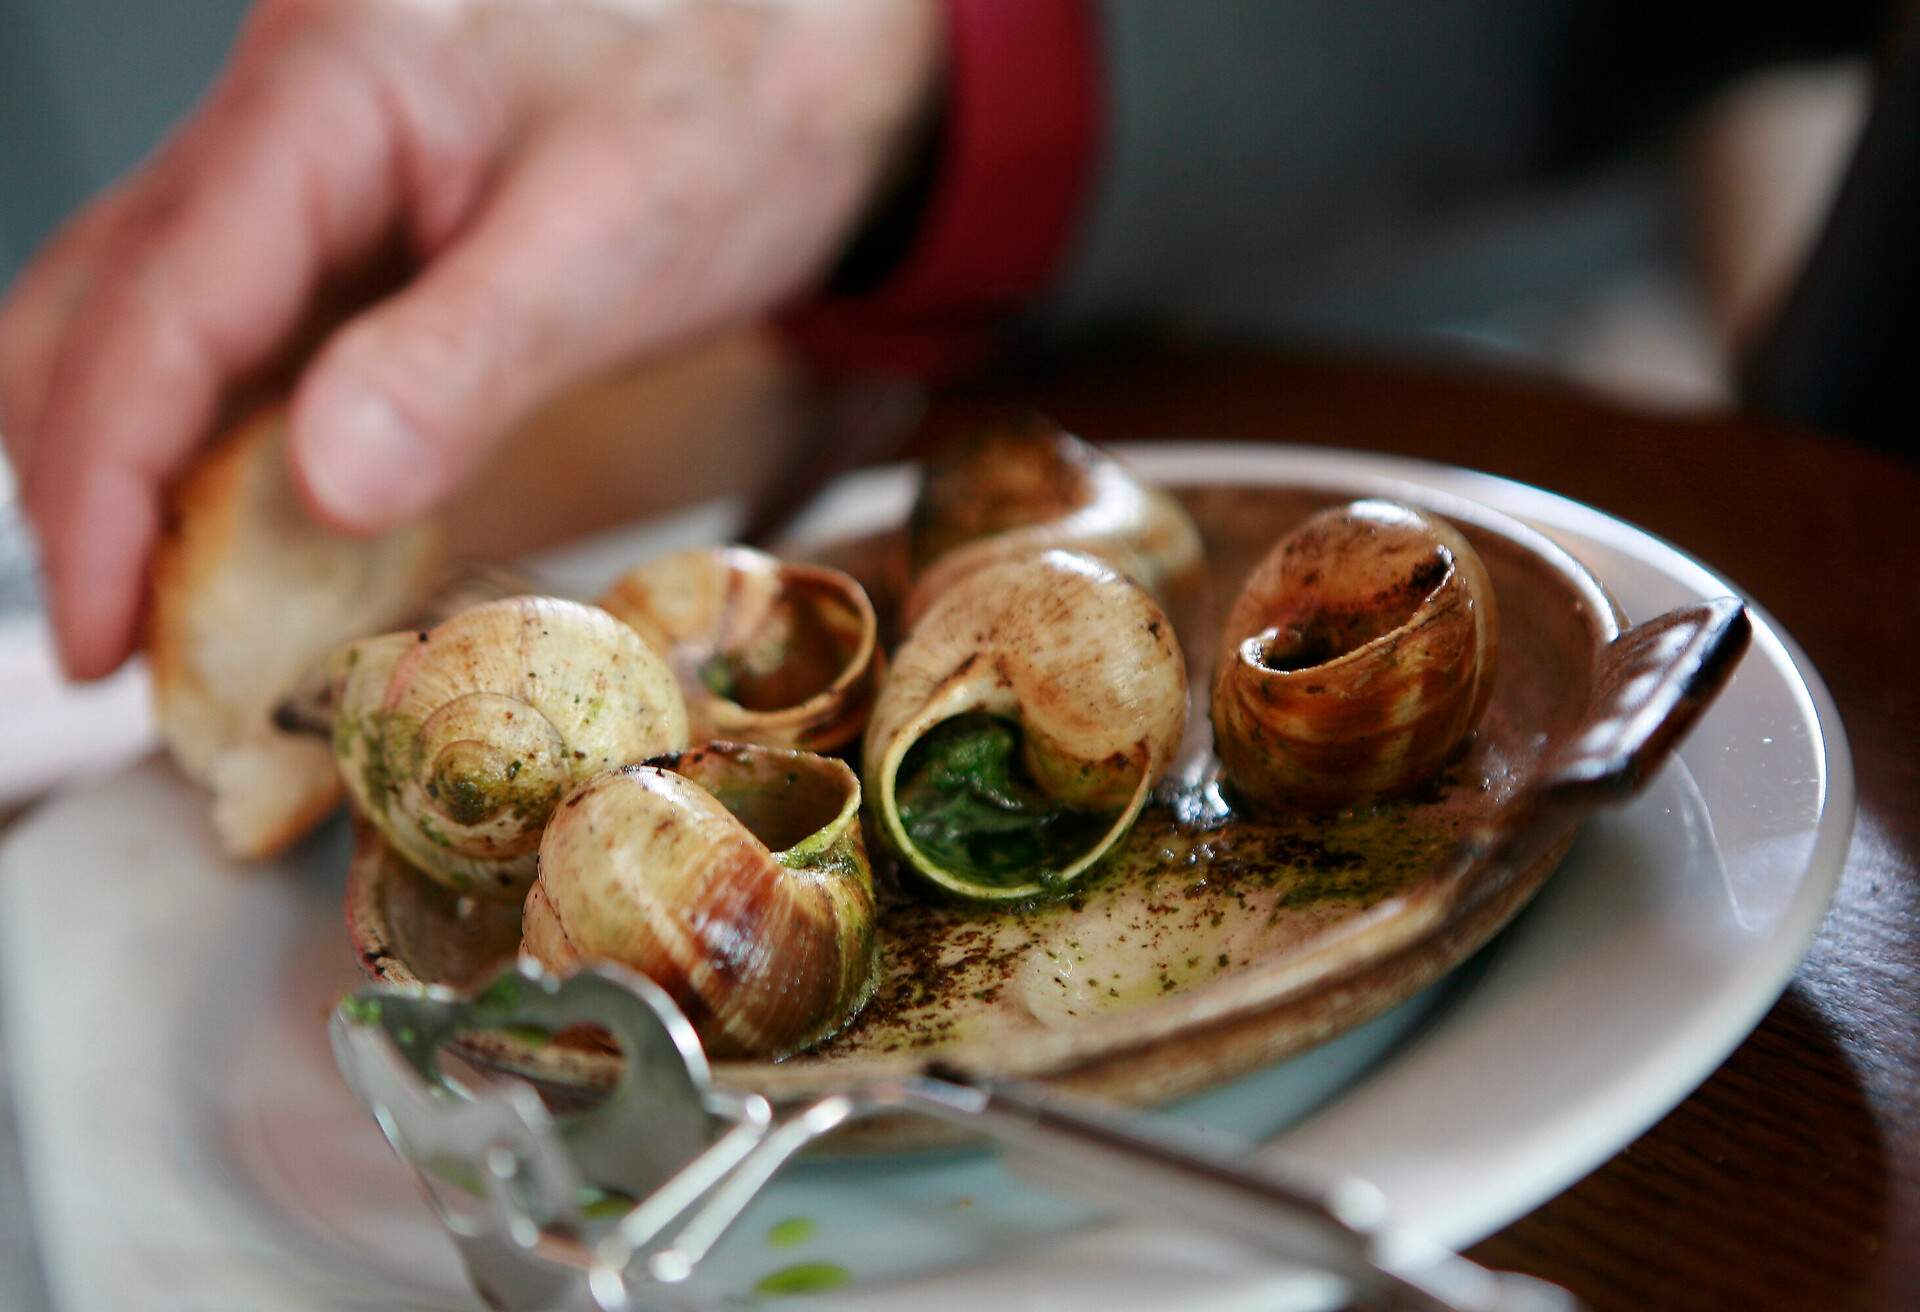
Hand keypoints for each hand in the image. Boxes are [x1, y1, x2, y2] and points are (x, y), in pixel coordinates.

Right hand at [0, 0, 940, 677]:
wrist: (828, 43)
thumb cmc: (749, 101)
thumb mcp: (622, 238)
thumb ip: (466, 359)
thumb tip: (325, 490)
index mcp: (334, 91)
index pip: (157, 306)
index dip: (103, 486)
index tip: (95, 638)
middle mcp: (290, 114)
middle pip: (104, 305)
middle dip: (91, 481)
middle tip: (126, 646)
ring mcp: (319, 163)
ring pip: (156, 318)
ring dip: (144, 466)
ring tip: (175, 613)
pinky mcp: (368, 215)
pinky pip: (252, 327)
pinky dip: (230, 437)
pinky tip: (257, 528)